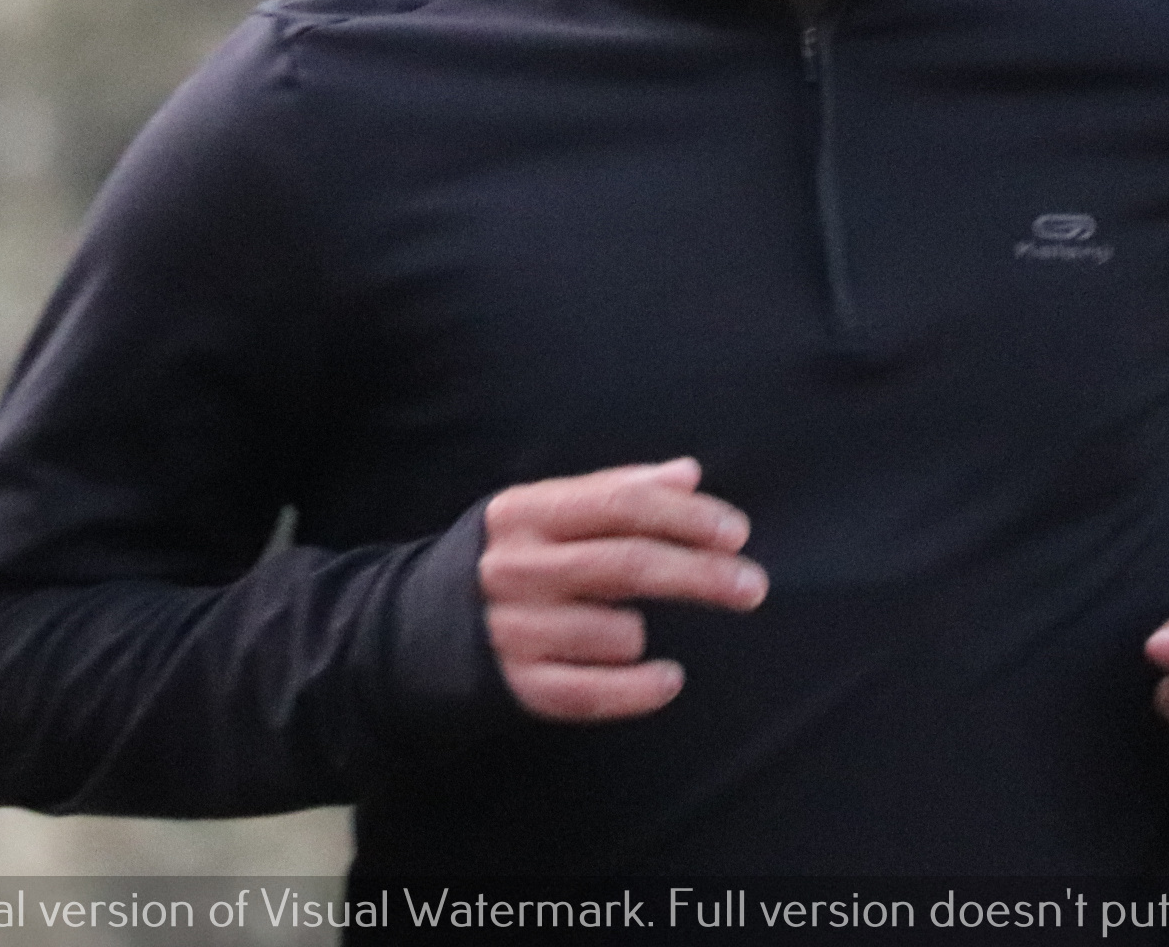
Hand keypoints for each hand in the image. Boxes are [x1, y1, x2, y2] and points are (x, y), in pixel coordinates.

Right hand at [479, 456, 766, 721]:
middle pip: (628, 565)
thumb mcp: (546, 512)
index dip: (684, 516)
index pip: (620, 504)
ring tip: (637, 630)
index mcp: (525, 512)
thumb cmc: (509, 559)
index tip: (736, 533)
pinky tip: (668, 679)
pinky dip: (642, 689)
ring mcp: (512, 630)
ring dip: (644, 632)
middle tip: (753, 585)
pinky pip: (596, 694)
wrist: (415, 630)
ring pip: (616, 632)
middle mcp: (514, 568)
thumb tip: (688, 473)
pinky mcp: (516, 686)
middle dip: (701, 574)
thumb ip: (617, 491)